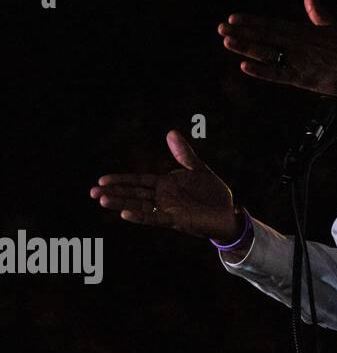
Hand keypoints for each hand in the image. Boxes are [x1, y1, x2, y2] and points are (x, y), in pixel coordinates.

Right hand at [91, 130, 240, 240]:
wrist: (228, 211)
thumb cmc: (211, 192)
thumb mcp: (196, 168)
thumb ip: (183, 153)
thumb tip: (170, 132)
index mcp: (165, 185)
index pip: (138, 181)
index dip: (121, 180)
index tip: (101, 180)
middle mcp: (163, 198)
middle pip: (133, 194)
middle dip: (114, 192)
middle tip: (92, 192)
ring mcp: (168, 209)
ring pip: (139, 206)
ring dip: (121, 203)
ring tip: (102, 200)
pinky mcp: (177, 219)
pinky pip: (155, 218)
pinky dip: (140, 216)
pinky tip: (125, 214)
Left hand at [218, 0, 336, 95]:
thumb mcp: (330, 25)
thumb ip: (316, 9)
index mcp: (303, 31)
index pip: (271, 24)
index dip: (251, 21)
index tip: (232, 17)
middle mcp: (297, 43)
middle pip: (265, 36)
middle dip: (242, 31)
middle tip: (220, 28)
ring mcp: (299, 60)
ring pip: (267, 52)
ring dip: (246, 46)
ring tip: (227, 41)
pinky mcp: (303, 77)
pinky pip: (278, 73)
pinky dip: (262, 70)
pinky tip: (245, 67)